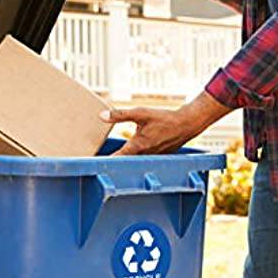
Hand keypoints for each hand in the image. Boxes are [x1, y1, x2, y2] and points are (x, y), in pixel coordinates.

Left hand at [100, 92, 231, 155]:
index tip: (91, 163)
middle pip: (124, 163)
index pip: (116, 158)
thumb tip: (102, 116)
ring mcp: (151, 158)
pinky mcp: (157, 157)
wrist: (186, 124)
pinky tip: (132, 153)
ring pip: (133, 163)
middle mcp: (143, 156)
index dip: (104, 161)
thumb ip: (120, 115)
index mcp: (137, 146)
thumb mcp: (141, 113)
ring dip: (124, 161)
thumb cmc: (163, 118)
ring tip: (111, 159)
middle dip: (112, 163)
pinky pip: (142, 160)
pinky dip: (135, 158)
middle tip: (96, 161)